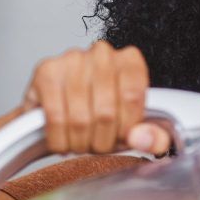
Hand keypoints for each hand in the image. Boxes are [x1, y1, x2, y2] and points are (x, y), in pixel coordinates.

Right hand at [20, 41, 169, 155]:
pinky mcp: (46, 72)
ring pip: (80, 119)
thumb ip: (153, 138)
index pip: (133, 97)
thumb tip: (143, 139)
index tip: (118, 138)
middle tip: (96, 146)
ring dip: (80, 143)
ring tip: (80, 144)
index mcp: (130, 61)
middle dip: (101, 142)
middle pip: (106, 113)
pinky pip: (56, 118)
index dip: (125, 129)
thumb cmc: (99, 114)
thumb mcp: (134, 128)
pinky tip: (62, 140)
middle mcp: (102, 54)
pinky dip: (59, 139)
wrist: (58, 109)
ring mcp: (72, 59)